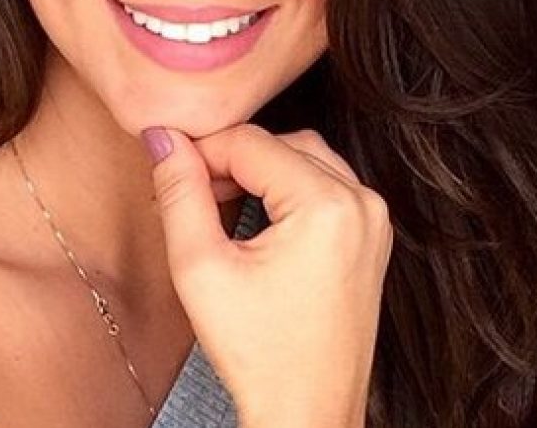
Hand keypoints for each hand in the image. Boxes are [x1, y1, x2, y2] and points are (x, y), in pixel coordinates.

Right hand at [141, 123, 392, 427]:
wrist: (307, 412)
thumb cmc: (259, 353)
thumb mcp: (201, 268)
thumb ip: (180, 193)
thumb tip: (163, 138)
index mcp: (327, 205)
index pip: (250, 142)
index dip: (201, 150)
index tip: (168, 170)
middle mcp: (362, 203)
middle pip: (283, 143)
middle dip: (232, 158)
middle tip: (189, 189)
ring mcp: (373, 221)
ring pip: (307, 160)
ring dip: (260, 170)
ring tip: (215, 202)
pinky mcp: (371, 238)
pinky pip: (327, 188)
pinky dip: (287, 190)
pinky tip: (254, 217)